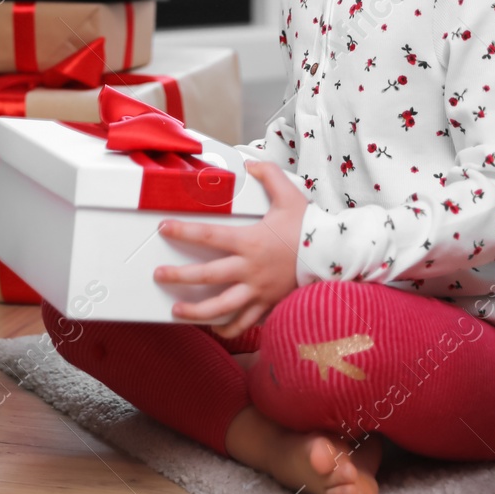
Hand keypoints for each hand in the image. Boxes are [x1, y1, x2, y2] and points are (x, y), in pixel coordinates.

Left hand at [153, 160, 308, 337]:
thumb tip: (250, 164)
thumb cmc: (310, 228)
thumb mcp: (290, 195)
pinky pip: (246, 322)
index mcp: (250, 241)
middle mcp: (250, 269)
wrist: (335, 257)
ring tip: (176, 311)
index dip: (184, 232)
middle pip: (208, 275)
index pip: (210, 236)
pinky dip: (230, 329)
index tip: (164, 228)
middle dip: (179, 276)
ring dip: (196, 311)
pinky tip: (215, 329)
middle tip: (158, 275)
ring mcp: (258, 290)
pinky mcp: (268, 304)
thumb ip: (268, 175)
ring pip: (222, 306)